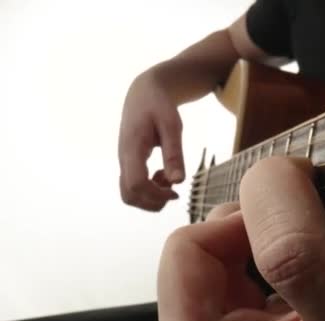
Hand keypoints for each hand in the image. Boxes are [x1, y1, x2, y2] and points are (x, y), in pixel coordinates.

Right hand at [118, 71, 183, 210]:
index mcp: (132, 149)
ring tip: (168, 180)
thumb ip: (174, 153)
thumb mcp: (172, 125)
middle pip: (129, 196)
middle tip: (174, 191)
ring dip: (151, 197)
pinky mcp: (128, 163)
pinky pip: (132, 186)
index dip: (155, 195)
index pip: (135, 184)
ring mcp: (124, 162)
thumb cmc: (159, 106)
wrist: (143, 93)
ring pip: (129, 194)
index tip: (176, 192)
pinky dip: (148, 189)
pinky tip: (163, 175)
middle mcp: (123, 158)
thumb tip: (178, 182)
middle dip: (153, 202)